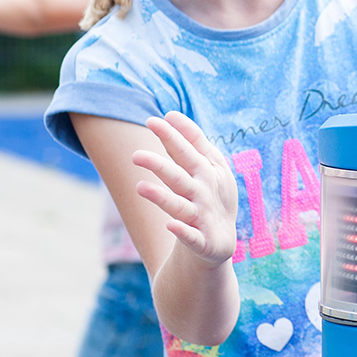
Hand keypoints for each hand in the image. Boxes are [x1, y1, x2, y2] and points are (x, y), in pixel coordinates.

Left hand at [133, 111, 237, 267]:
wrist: (221, 239)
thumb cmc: (211, 194)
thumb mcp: (210, 166)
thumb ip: (192, 142)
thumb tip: (170, 114)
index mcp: (207, 171)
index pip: (190, 150)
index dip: (175, 135)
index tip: (156, 119)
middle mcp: (205, 191)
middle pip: (180, 176)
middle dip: (161, 165)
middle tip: (135, 155)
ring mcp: (203, 217)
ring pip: (180, 206)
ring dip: (162, 199)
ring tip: (140, 188)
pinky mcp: (203, 242)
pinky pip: (191, 237)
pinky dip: (183, 232)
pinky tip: (170, 225)